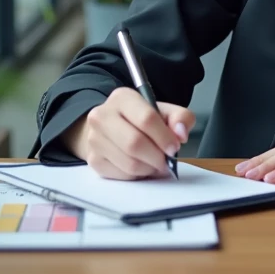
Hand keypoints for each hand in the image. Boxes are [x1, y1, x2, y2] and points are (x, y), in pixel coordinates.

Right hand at [62, 87, 194, 179]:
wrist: (111, 128)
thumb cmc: (141, 120)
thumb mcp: (164, 111)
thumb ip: (180, 118)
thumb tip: (181, 134)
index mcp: (122, 98)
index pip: (146, 118)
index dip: (164, 136)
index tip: (174, 147)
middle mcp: (102, 115)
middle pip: (135, 143)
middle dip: (157, 156)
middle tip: (166, 160)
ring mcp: (94, 138)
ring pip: (129, 163)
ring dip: (149, 168)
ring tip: (154, 162)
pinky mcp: (93, 159)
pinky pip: (122, 175)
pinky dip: (137, 175)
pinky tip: (141, 165)